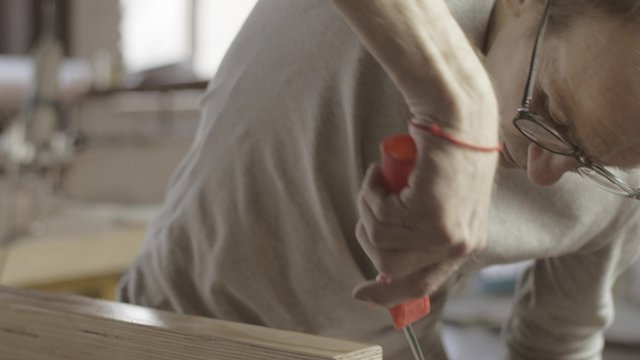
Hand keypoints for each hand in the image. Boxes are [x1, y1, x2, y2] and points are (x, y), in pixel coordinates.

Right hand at [352, 127, 496, 305]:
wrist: (457, 117)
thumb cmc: (443, 150)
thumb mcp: (433, 198)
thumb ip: (417, 229)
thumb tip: (385, 263)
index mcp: (462, 243)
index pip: (421, 285)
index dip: (388, 294)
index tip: (361, 294)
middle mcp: (458, 245)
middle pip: (390, 268)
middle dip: (367, 236)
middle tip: (368, 203)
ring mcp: (444, 234)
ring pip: (378, 241)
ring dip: (368, 207)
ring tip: (380, 180)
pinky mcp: (429, 216)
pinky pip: (378, 217)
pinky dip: (371, 191)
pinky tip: (381, 172)